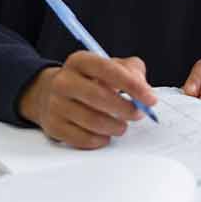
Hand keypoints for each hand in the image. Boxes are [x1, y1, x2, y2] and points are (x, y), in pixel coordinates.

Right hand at [18, 52, 157, 149]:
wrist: (51, 93)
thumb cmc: (90, 80)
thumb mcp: (110, 66)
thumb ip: (132, 71)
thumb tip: (144, 90)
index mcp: (80, 61)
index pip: (108, 70)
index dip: (132, 85)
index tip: (150, 99)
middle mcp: (64, 80)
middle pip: (99, 97)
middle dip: (126, 109)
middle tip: (138, 114)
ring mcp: (56, 104)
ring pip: (93, 121)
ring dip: (115, 127)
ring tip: (122, 126)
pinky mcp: (53, 126)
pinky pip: (83, 139)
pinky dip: (100, 140)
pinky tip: (106, 135)